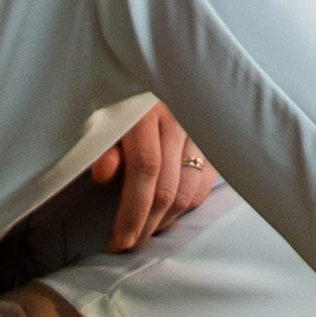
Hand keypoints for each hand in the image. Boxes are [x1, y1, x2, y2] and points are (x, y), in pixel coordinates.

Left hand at [86, 103, 215, 250]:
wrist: (156, 72)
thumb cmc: (121, 98)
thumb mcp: (104, 115)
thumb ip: (104, 144)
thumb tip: (102, 173)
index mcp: (146, 111)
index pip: (145, 168)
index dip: (133, 210)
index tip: (118, 240)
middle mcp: (177, 119)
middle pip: (167, 187)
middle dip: (146, 225)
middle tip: (127, 244)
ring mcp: (199, 129)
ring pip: (188, 191)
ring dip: (165, 220)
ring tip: (144, 231)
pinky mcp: (212, 139)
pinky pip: (204, 184)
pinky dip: (186, 205)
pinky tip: (167, 213)